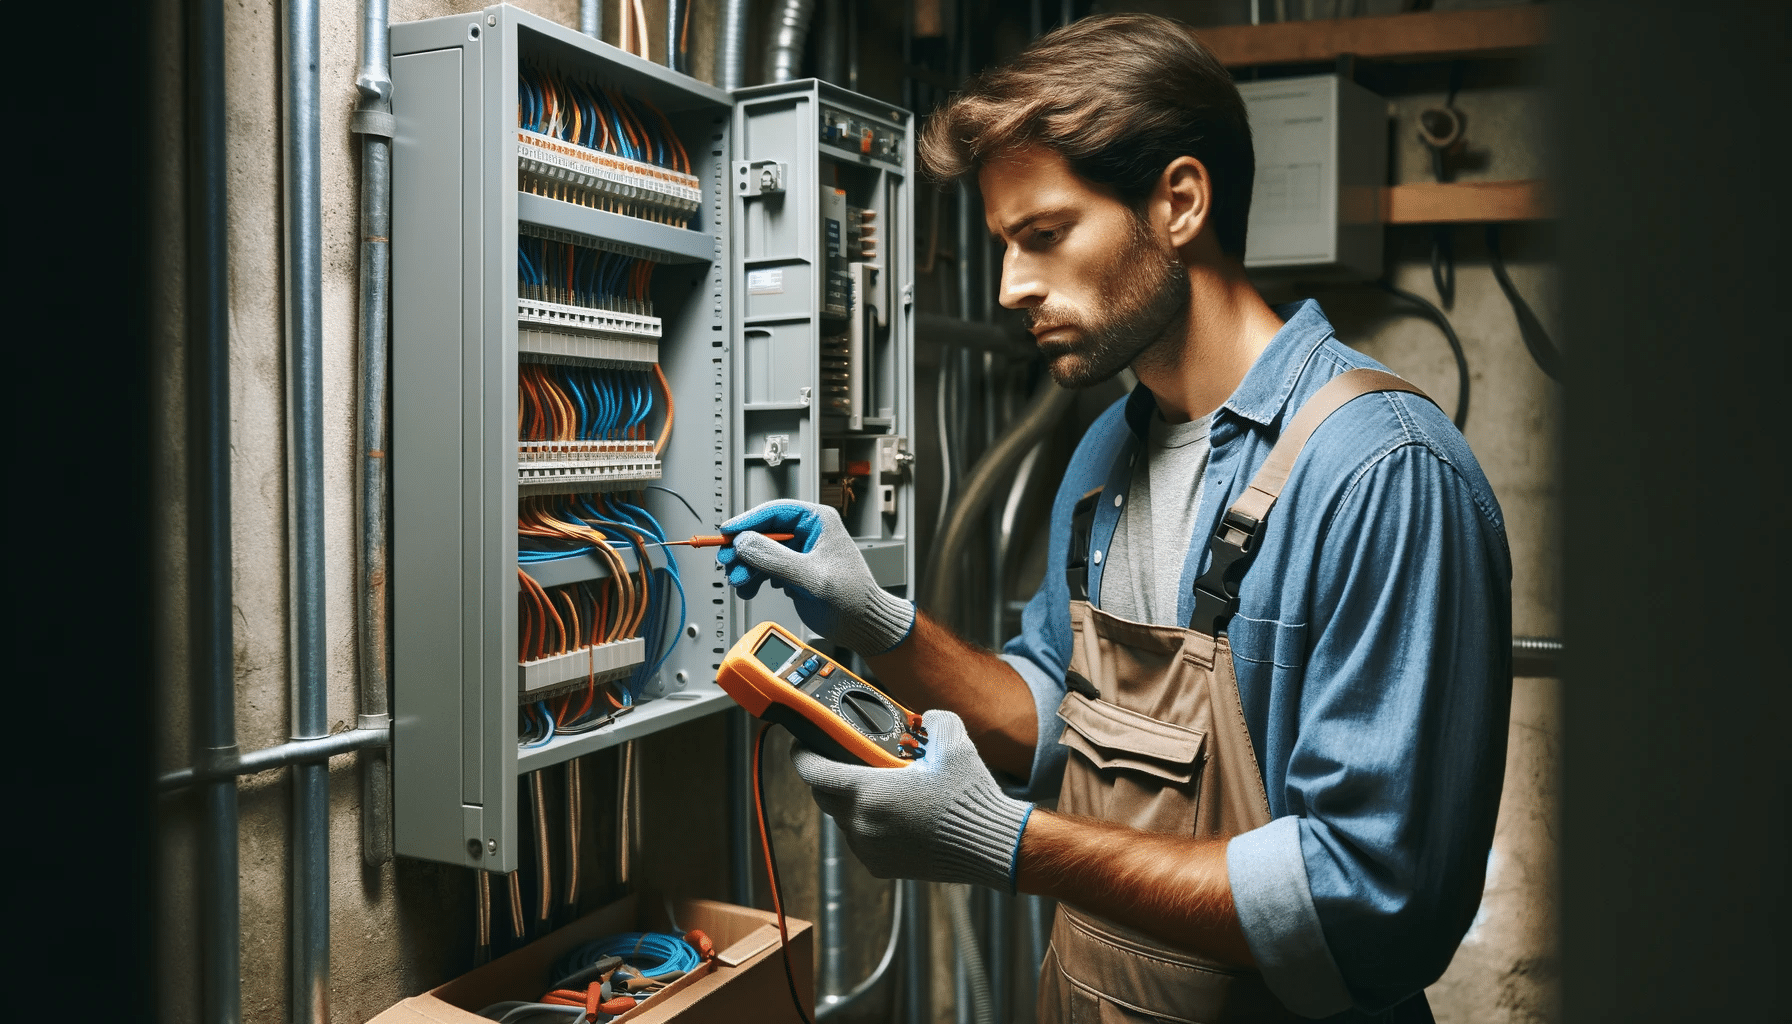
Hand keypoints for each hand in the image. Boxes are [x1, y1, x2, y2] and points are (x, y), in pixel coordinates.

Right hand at [716, 501, 914, 656]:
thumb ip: (777, 559)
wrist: (862, 625)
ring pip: (760, 551)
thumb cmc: (852, 599)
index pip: (775, 512)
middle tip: (727, 563)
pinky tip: (750, 589)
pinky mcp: (794, 569)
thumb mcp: (812, 578)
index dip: (747, 521)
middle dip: (743, 550)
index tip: (726, 533)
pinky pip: (765, 567)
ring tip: (738, 583)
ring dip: (745, 566)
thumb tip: (745, 542)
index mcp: (818, 521)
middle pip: (763, 531)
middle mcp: (807, 532)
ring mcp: (799, 551)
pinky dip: (753, 578)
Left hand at [789, 710, 1032, 891]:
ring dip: (849, 800)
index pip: (813, 771)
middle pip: (823, 794)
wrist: (991, 846)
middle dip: (826, 775)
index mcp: (869, 791)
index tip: (802, 743)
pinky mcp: (880, 865)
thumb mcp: (953, 743)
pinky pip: (860, 839)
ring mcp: (869, 847)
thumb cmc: (969, 796)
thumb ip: (933, 720)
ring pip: (842, 818)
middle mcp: (862, 822)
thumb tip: (925, 718)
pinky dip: (866, 823)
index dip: (802, 754)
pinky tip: (891, 812)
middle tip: (842, 759)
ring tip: (875, 785)